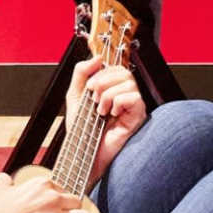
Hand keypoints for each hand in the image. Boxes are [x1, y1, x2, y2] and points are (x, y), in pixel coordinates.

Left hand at [79, 58, 147, 175]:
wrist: (83, 154)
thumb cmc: (82, 132)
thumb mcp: (75, 97)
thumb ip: (81, 74)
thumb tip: (96, 58)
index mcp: (111, 90)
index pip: (115, 68)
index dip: (101, 72)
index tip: (90, 87)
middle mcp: (124, 96)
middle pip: (123, 71)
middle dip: (103, 82)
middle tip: (94, 98)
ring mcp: (132, 106)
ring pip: (128, 82)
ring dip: (108, 95)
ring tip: (102, 110)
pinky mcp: (138, 116)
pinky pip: (134, 97)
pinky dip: (119, 102)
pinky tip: (113, 115)